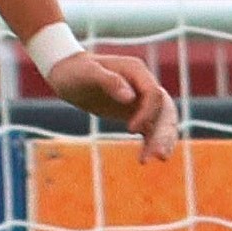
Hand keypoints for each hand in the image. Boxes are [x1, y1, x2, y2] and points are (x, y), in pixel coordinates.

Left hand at [48, 50, 180, 163]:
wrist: (67, 73)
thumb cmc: (76, 71)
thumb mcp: (88, 74)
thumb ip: (109, 82)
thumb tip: (130, 98)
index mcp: (137, 71)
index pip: (154, 94)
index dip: (147, 113)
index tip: (130, 130)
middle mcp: (143, 84)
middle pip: (164, 109)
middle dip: (164, 132)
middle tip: (159, 156)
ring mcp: (141, 99)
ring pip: (161, 121)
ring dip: (162, 140)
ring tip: (158, 159)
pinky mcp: (135, 112)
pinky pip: (150, 128)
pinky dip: (151, 142)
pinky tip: (144, 159)